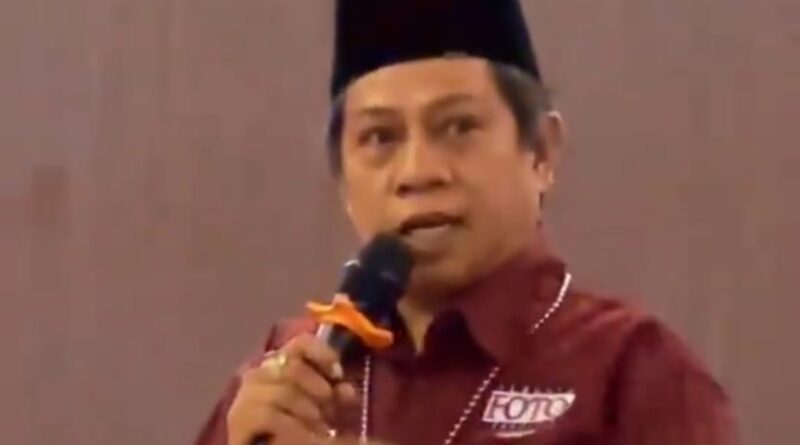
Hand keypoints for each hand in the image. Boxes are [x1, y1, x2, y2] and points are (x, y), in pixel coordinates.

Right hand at [226, 333, 358, 444]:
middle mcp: (258, 375)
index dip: (321, 353)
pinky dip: (292, 428)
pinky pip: (269, 415)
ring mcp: (244, 397)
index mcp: (279, 365)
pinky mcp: (237, 421)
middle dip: (318, 390)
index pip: (300, 343)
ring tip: (317, 429)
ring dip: (307, 412)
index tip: (337, 372)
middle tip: (329, 411)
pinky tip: (304, 436)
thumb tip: (345, 389)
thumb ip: (334, 396)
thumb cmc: (298, 431)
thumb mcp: (323, 410)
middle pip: (292, 367)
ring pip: (282, 392)